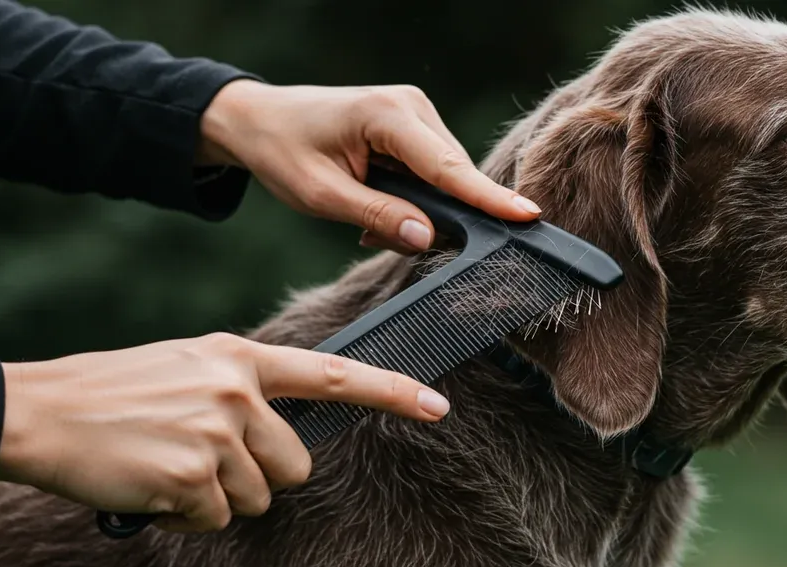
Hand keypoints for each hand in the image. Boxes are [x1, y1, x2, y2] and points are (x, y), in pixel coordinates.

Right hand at [0, 333, 449, 532]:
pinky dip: (185, 516)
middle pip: (297, 465)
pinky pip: (217, 520)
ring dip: (218, 497)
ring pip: (258, 498)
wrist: (43, 410)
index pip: (336, 375)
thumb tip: (284, 430)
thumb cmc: (116, 392)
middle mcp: (239, 391)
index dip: (393, 393)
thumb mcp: (190, 366)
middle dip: (259, 476)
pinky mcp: (193, 477)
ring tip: (169, 464)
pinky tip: (152, 486)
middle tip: (201, 456)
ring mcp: (218, 433)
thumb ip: (243, 389)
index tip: (438, 405)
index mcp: (240, 357)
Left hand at [196, 80, 540, 252]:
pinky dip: (411, 198)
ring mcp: (416, 114)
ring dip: (416, 210)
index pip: (448, 168)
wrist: (257, 119)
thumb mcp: (321, 195)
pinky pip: (431, 174)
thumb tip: (428, 239)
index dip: (489, 198)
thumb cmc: (282, 151)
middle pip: (450, 177)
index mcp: (387, 117)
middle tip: (372, 236)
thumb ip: (378, 215)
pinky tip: (373, 205)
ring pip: (443, 179)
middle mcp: (411, 107)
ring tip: (363, 219)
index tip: (529, 216)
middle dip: (431, 218)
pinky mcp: (414, 127)